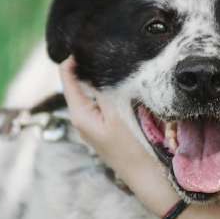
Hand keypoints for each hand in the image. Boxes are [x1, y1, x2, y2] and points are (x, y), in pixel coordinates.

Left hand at [58, 56, 179, 212]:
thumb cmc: (134, 148)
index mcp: (80, 114)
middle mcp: (84, 120)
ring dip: (103, 76)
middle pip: (80, 81)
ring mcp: (97, 125)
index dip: (74, 55)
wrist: (152, 180)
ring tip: (116, 57)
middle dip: (90, 63)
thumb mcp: (118, 112)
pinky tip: (127, 81)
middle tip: (105, 42)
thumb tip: (95, 63)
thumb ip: (104, 86)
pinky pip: (106, 102)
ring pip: (95, 91)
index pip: (67, 75)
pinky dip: (112, 89)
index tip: (88, 37)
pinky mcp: (110, 129)